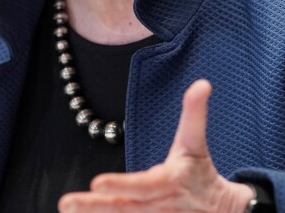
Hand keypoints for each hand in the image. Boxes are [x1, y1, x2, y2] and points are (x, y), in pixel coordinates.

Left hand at [58, 79, 254, 212]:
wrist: (218, 211)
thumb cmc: (199, 173)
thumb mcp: (196, 143)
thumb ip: (194, 114)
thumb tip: (202, 83)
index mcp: (169, 182)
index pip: (143, 185)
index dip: (121, 184)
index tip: (96, 182)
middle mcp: (157, 205)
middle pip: (123, 207)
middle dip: (94, 207)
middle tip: (67, 203)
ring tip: (66, 208)